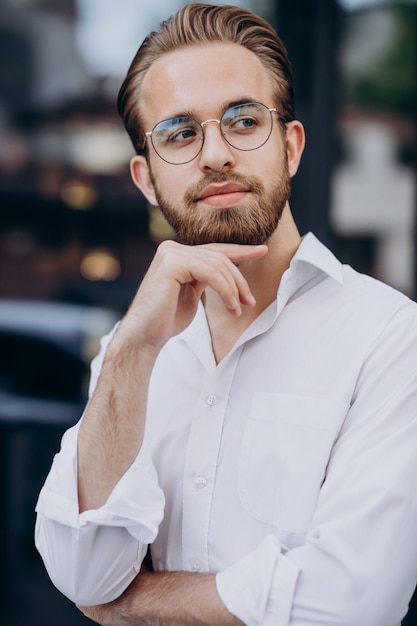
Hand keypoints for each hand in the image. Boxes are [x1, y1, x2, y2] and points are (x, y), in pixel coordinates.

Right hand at [120, 240, 267, 349]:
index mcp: (177, 254)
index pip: (214, 250)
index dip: (240, 250)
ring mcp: (171, 253)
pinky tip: (230, 306)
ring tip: (238, 310)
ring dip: (233, 289)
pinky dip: (225, 290)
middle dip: (239, 280)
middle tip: (250, 301)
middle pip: (219, 257)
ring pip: (218, 264)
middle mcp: (172, 249)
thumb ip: (206, 278)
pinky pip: (210, 271)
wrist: (144, 336)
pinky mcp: (172, 263)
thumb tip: (229, 273)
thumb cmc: (167, 320)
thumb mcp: (192, 293)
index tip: (262, 251)